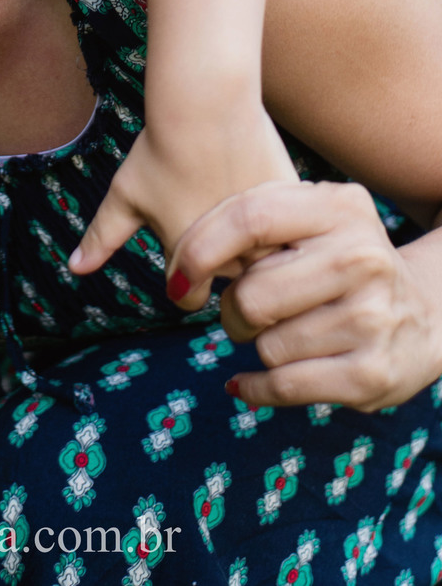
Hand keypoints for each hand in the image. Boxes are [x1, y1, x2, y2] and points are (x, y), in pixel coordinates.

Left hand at [69, 99, 297, 307]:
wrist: (207, 106)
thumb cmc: (160, 150)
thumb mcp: (125, 195)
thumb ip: (102, 238)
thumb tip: (73, 268)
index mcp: (189, 263)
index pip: (189, 298)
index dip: (183, 275)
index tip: (182, 247)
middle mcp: (233, 260)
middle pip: (231, 284)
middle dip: (221, 263)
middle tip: (208, 214)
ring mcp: (270, 237)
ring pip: (267, 264)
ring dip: (257, 249)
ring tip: (235, 205)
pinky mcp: (296, 211)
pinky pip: (294, 233)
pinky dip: (283, 223)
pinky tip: (265, 199)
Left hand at [170, 179, 441, 410]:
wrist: (428, 314)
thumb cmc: (340, 258)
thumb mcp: (313, 217)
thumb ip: (252, 218)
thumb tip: (181, 270)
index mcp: (341, 207)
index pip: (249, 219)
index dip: (199, 250)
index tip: (177, 277)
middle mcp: (363, 258)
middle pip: (252, 294)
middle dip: (232, 310)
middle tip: (246, 311)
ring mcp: (372, 318)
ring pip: (266, 344)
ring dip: (258, 344)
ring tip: (284, 333)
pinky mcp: (373, 374)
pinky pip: (283, 385)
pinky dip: (254, 387)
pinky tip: (246, 382)